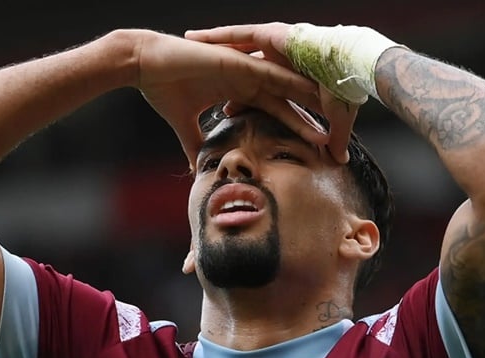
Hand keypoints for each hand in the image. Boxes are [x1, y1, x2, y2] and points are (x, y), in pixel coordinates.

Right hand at [125, 29, 329, 165]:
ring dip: (308, 99)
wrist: (144, 65)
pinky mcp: (237, 60)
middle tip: (340, 131)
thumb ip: (194, 144)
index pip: (276, 112)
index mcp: (239, 92)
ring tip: (334, 113)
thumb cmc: (162, 90)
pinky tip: (309, 90)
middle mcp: (247, 78)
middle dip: (313, 114)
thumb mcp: (184, 126)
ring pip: (285, 85)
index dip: (296, 128)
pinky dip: (288, 80)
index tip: (315, 146)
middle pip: (289, 99)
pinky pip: (268, 71)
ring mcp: (244, 68)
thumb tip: (195, 170)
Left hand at [185, 22, 358, 163]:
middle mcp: (277, 61)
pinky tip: (196, 37)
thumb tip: (338, 162)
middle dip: (216, 69)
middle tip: (192, 76)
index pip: (258, 92)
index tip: (225, 110)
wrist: (355, 66)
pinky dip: (216, 36)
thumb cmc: (348, 90)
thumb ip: (333, 138)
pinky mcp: (272, 35)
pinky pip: (238, 34)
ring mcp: (274, 46)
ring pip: (234, 47)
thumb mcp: (337, 119)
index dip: (240, 99)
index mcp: (289, 80)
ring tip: (186, 46)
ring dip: (210, 47)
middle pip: (239, 68)